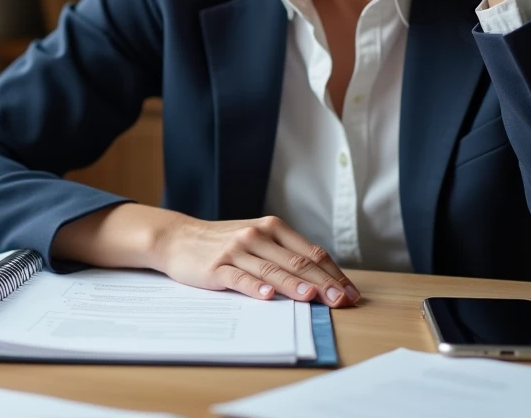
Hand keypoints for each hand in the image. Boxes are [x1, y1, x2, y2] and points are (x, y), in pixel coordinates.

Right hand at [154, 213, 359, 307]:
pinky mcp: (216, 266)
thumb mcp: (256, 240)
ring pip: (271, 269)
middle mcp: (257, 235)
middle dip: (323, 283)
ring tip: (312, 297)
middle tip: (342, 301)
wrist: (179, 238)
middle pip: (297, 262)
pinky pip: (239, 277)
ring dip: (293, 285)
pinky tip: (266, 295)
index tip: (351, 294)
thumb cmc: (223, 243)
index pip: (311, 253)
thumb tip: (321, 281)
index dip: (334, 274)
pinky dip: (254, 286)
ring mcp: (236, 250)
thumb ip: (284, 255)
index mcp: (272, 228)